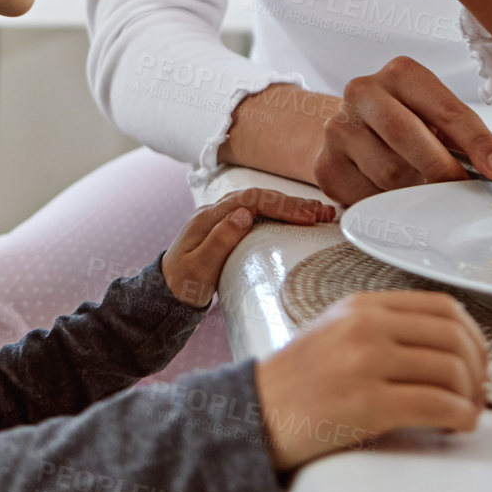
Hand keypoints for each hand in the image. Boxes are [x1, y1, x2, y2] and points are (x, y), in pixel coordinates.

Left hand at [161, 188, 335, 308]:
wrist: (167, 293)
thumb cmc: (182, 282)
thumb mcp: (199, 266)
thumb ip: (219, 239)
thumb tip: (244, 213)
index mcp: (210, 216)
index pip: (252, 200)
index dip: (281, 205)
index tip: (306, 216)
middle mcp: (219, 211)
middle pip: (261, 198)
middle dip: (294, 204)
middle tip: (324, 213)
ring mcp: (225, 219)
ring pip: (263, 205)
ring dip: (292, 207)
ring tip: (321, 214)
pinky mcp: (231, 229)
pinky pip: (261, 215)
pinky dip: (282, 216)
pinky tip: (300, 221)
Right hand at [255, 290, 487, 470]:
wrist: (254, 411)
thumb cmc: (298, 379)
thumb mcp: (337, 330)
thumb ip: (384, 326)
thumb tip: (445, 345)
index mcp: (362, 305)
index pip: (442, 305)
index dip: (473, 334)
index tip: (477, 359)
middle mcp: (366, 326)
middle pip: (453, 336)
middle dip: (479, 368)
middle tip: (479, 391)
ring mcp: (366, 363)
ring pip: (451, 370)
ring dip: (471, 397)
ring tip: (466, 413)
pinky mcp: (367, 404)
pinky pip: (436, 405)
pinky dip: (459, 417)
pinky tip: (456, 426)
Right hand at [314, 57, 491, 205]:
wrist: (351, 133)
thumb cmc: (406, 124)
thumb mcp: (435, 119)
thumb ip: (463, 138)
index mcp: (400, 74)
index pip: (444, 107)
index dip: (476, 140)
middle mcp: (363, 92)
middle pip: (405, 132)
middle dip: (441, 166)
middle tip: (463, 188)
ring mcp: (339, 128)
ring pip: (387, 171)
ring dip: (413, 188)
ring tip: (420, 186)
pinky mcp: (326, 166)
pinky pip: (366, 196)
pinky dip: (387, 203)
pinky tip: (390, 193)